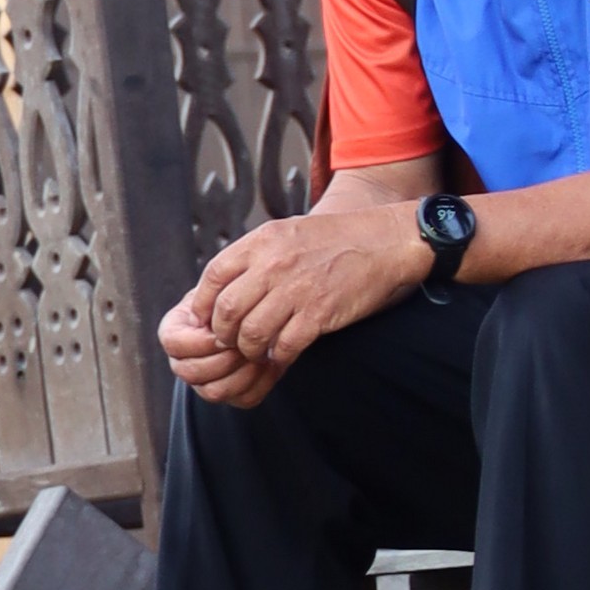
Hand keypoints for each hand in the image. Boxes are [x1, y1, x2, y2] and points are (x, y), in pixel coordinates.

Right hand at [158, 292, 282, 408]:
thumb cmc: (235, 292)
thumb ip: (214, 299)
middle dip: (224, 359)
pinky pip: (242, 399)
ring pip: (214, 392)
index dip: (201, 341)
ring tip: (261, 354)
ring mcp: (204, 381)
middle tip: (246, 344)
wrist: (257, 306)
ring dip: (242, 373)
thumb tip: (214, 321)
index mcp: (174, 333)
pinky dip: (260, 383)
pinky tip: (271, 364)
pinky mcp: (231, 393)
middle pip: (192, 373)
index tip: (224, 331)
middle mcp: (183, 361)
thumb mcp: (221, 286)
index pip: (175, 345)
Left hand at [159, 201, 426, 399]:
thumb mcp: (288, 232)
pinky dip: (279, 356)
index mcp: (262, 241)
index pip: (213, 276)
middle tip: (231, 341)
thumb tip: (225, 284)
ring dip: (249, 349)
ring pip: (252, 333)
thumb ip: (256, 255)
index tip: (207, 318)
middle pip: (227, 310)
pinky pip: (285, 345)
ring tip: (256, 350)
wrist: (385, 241)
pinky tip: (282, 353)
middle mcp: (274, 264)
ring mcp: (296, 290)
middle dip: (223, 333)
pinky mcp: (319, 313)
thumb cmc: (335, 239)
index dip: (204, 303)